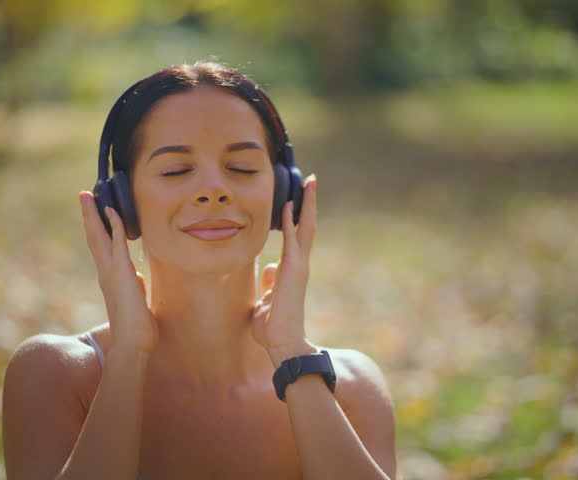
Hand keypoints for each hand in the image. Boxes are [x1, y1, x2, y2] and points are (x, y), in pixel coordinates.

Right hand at [79, 192, 157, 353]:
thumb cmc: (137, 328)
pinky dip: (116, 226)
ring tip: (88, 196)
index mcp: (109, 279)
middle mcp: (106, 272)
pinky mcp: (123, 273)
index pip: (100, 247)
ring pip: (100, 236)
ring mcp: (112, 272)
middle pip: (94, 237)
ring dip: (95, 214)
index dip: (96, 228)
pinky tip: (112, 211)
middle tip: (84, 195)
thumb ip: (134, 288)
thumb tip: (137, 279)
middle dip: (89, 215)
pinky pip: (119, 243)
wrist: (133, 344)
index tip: (94, 211)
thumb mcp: (136, 301)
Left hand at [250, 174, 318, 365]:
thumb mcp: (267, 299)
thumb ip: (270, 282)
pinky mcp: (293, 273)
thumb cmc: (273, 326)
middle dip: (308, 204)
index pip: (297, 236)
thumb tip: (269, 268)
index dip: (298, 216)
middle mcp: (298, 266)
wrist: (283, 345)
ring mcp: (298, 268)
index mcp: (291, 270)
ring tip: (309, 184)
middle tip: (311, 180)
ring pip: (305, 230)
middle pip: (306, 227)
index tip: (297, 197)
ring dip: (306, 206)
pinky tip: (289, 207)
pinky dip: (291, 224)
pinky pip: (292, 242)